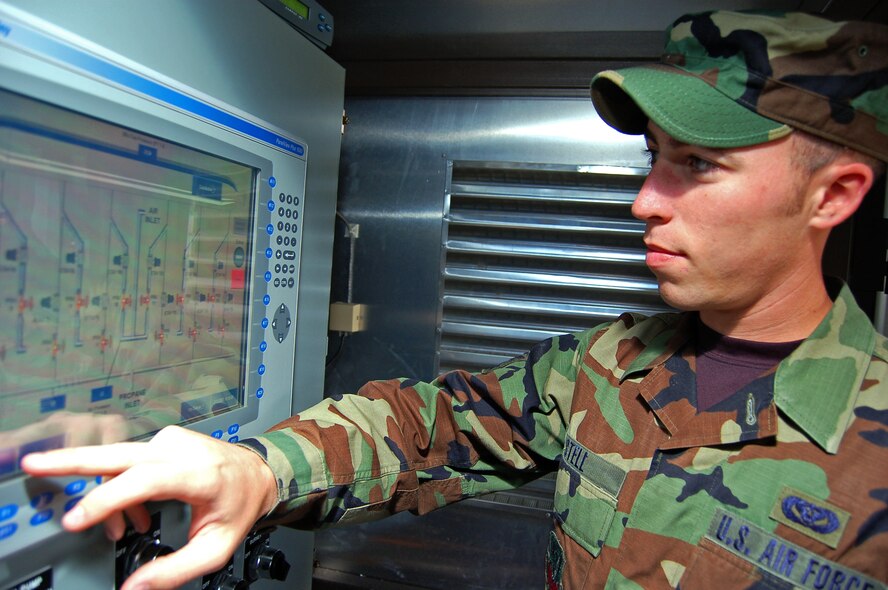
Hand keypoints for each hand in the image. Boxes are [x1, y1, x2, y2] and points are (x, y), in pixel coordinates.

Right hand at [20, 425, 278, 589]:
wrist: (259, 473)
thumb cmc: (240, 505)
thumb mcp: (216, 548)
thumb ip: (174, 570)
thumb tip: (134, 588)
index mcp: (198, 473)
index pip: (143, 480)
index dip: (106, 499)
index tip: (77, 519)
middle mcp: (180, 449)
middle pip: (118, 452)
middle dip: (71, 459)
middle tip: (34, 463)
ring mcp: (170, 440)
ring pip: (118, 461)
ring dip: (107, 496)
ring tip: (125, 530)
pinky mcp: (162, 440)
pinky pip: (127, 463)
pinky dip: (120, 489)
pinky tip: (136, 514)